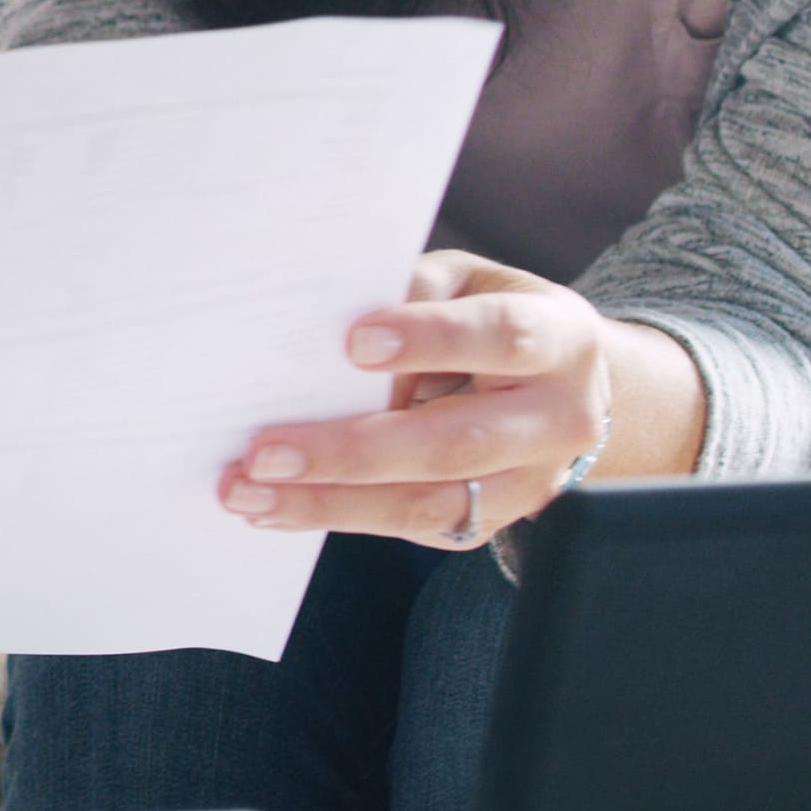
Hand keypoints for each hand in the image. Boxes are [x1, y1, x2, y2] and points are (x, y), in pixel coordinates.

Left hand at [222, 251, 617, 546]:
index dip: (431, 340)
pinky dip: (339, 514)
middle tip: (265, 453)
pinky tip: (278, 505)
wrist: (560, 387)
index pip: (501, 337)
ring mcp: (531, 481)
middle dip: (352, 451)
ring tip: (249, 492)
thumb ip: (410, 297)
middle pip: (454, 442)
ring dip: (329, 501)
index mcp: (560, 338)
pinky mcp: (493, 520)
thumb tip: (324, 330)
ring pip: (428, 502)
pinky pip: (414, 526)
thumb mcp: (463, 283)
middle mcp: (558, 418)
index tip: (354, 343)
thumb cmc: (488, 317)